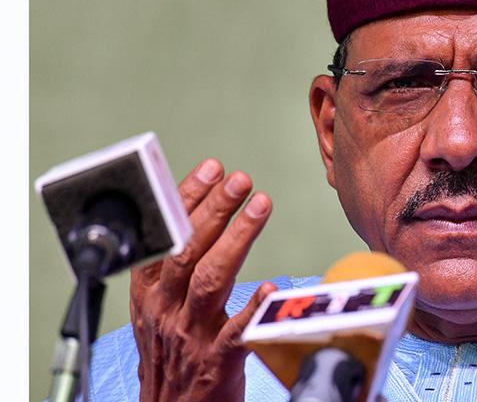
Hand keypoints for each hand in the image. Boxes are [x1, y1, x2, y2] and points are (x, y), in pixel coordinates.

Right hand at [129, 158, 275, 401]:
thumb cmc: (171, 354)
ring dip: (236, 238)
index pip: (164, 236)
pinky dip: (252, 308)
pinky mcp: (217, 362)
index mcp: (150, 293)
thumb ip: (176, 265)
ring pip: (210, 279)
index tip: (212, 169)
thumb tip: (199, 209)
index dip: (185, 199)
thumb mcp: (159, 306)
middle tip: (240, 178)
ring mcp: (190, 335)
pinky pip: (236, 333)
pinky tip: (271, 286)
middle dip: (214, 209)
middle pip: (187, 251)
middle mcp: (166, 310)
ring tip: (260, 205)